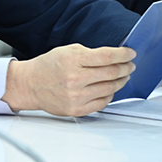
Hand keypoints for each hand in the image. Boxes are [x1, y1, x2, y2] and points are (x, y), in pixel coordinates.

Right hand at [2, 45, 134, 115]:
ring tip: (122, 76)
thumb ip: (90, 53)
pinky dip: (110, 94)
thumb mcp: (67, 51)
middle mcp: (75, 79)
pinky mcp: (77, 110)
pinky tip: (109, 89)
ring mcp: (76, 96)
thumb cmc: (48, 67)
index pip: (107, 57)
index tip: (130, 53)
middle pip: (112, 73)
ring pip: (110, 89)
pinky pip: (103, 103)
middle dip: (126, 68)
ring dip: (120, 81)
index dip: (123, 55)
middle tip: (130, 65)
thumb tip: (113, 56)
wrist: (30, 85)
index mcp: (73, 60)